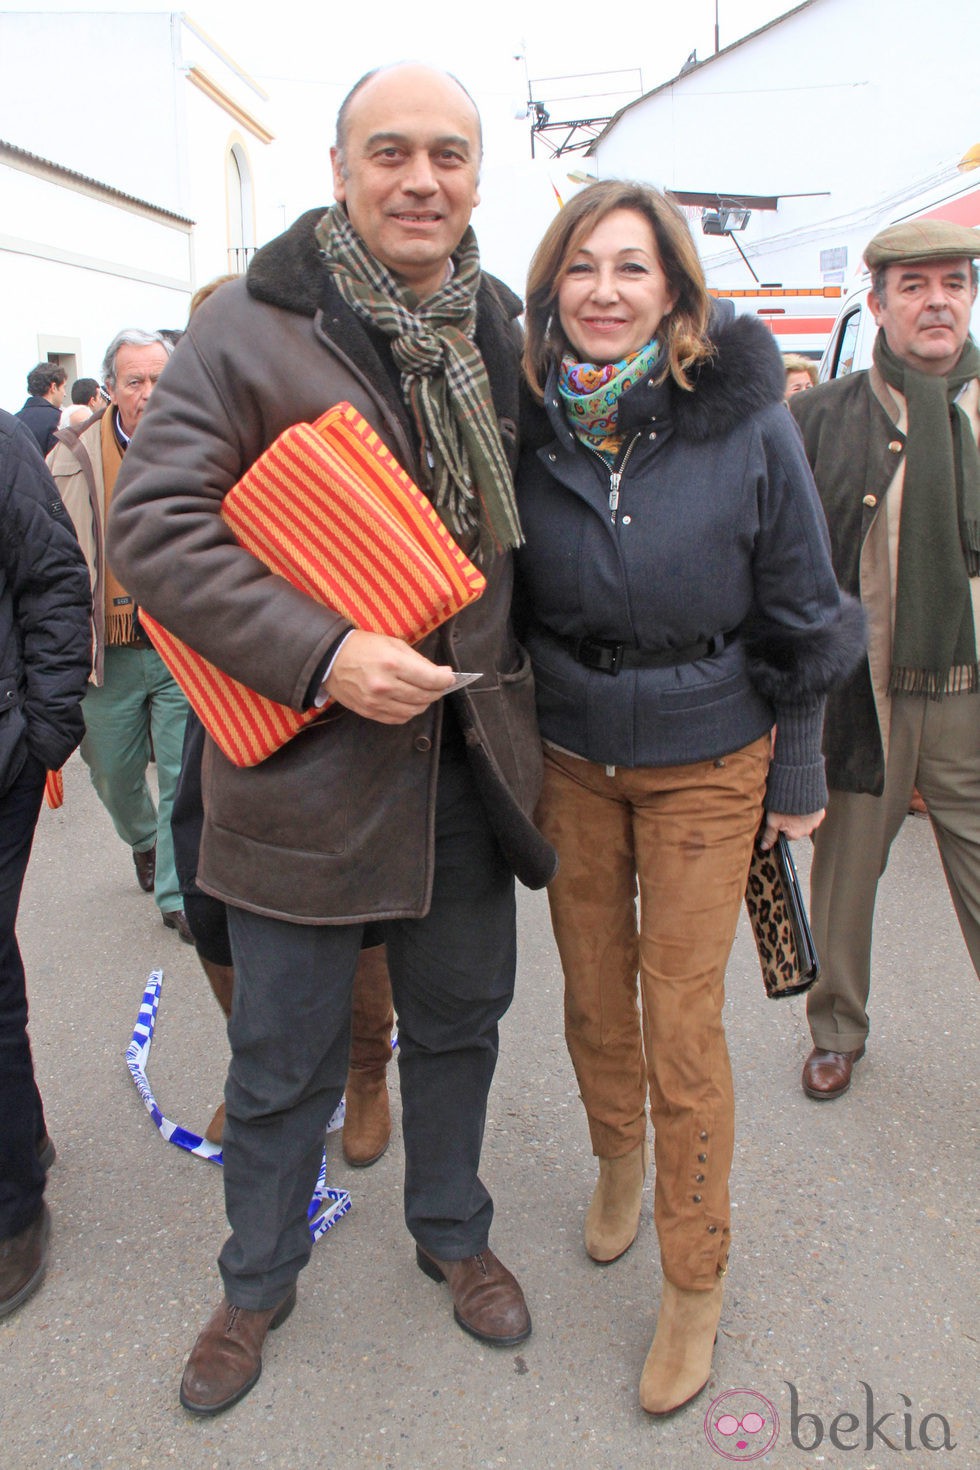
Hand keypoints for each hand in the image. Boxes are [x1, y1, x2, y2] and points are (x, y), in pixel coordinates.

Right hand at [325, 630, 454, 723]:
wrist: (330, 659)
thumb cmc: (363, 647)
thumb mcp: (393, 643)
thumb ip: (419, 660)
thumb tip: (442, 674)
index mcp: (392, 663)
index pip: (430, 679)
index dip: (445, 680)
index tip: (450, 678)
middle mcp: (385, 686)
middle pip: (424, 697)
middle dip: (437, 691)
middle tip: (438, 685)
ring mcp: (376, 702)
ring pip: (413, 711)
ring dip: (424, 703)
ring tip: (423, 693)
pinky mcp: (369, 712)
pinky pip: (398, 719)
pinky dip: (408, 712)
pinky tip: (408, 702)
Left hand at [757, 808, 825, 850]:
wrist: (799, 791)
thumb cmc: (784, 807)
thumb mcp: (773, 821)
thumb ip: (769, 836)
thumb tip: (764, 848)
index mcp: (795, 835)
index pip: (786, 835)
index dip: (782, 826)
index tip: (779, 818)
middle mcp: (807, 832)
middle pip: (797, 829)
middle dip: (792, 822)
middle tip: (786, 811)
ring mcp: (816, 823)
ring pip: (806, 822)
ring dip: (801, 816)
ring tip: (794, 806)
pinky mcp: (821, 813)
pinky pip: (814, 814)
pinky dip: (809, 810)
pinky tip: (803, 803)